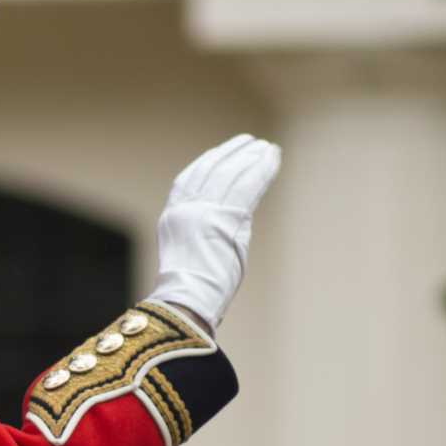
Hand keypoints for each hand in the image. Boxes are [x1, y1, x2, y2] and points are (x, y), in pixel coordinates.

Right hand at [147, 134, 279, 332]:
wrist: (186, 303)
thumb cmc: (192, 293)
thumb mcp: (196, 253)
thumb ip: (213, 231)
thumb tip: (239, 219)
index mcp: (172, 216)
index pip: (189, 179)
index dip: (208, 162)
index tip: (223, 152)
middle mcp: (185, 208)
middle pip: (211, 170)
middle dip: (232, 154)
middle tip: (250, 142)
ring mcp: (204, 211)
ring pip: (231, 173)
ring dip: (250, 157)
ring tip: (266, 148)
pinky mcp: (226, 217)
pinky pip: (249, 185)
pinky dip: (263, 169)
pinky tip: (273, 157)